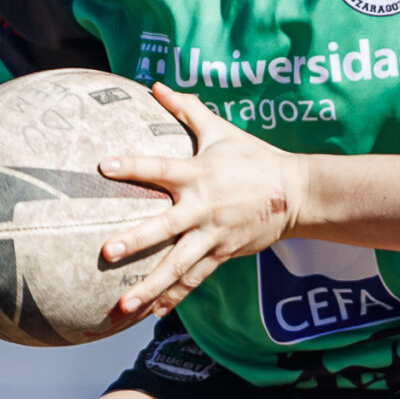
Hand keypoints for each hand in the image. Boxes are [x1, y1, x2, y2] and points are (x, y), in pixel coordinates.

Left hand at [99, 82, 304, 316]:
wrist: (296, 193)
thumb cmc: (253, 158)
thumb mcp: (221, 131)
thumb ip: (186, 109)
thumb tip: (155, 85)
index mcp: (199, 175)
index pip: (159, 169)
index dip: (132, 166)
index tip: (104, 166)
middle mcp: (203, 208)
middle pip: (164, 228)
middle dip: (135, 241)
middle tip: (106, 253)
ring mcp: (213, 235)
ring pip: (177, 265)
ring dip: (150, 286)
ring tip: (123, 305)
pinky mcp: (222, 254)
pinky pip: (194, 279)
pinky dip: (174, 297)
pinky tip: (151, 313)